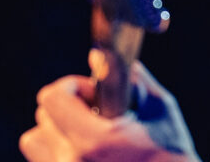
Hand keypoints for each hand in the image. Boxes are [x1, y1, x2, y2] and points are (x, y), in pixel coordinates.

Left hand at [20, 50, 200, 161]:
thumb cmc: (173, 157)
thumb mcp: (161, 112)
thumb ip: (130, 81)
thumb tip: (97, 57)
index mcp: (94, 142)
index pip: (53, 98)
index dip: (72, 86)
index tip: (95, 94)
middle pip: (43, 116)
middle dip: (68, 107)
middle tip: (98, 116)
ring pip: (36, 141)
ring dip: (57, 132)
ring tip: (88, 138)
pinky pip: (44, 159)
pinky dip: (59, 151)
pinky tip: (88, 154)